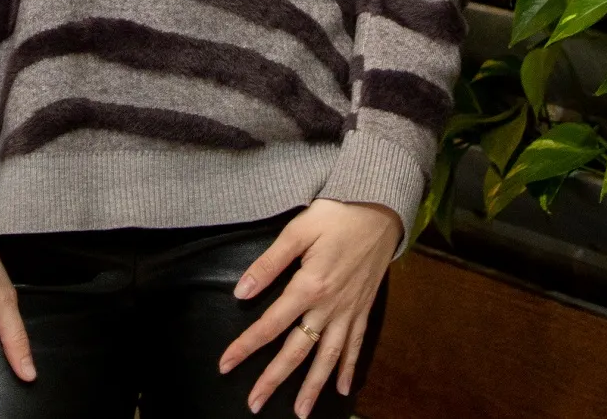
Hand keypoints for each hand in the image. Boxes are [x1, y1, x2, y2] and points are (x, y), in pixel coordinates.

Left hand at [219, 200, 400, 415]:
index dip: (245, 346)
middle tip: (255, 404)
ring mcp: (349, 310)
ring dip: (313, 387)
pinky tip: (342, 389)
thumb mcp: (297, 231)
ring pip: (328, 357)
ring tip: (301, 412)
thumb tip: (240, 292)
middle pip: (297, 351)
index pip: (270, 325)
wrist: (380, 207)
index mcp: (309, 286)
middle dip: (274, 380)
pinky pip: (356, 345)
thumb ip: (268, 264)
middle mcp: (329, 306)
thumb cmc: (335, 214)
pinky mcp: (364, 308)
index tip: (225, 365)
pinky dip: (349, 368)